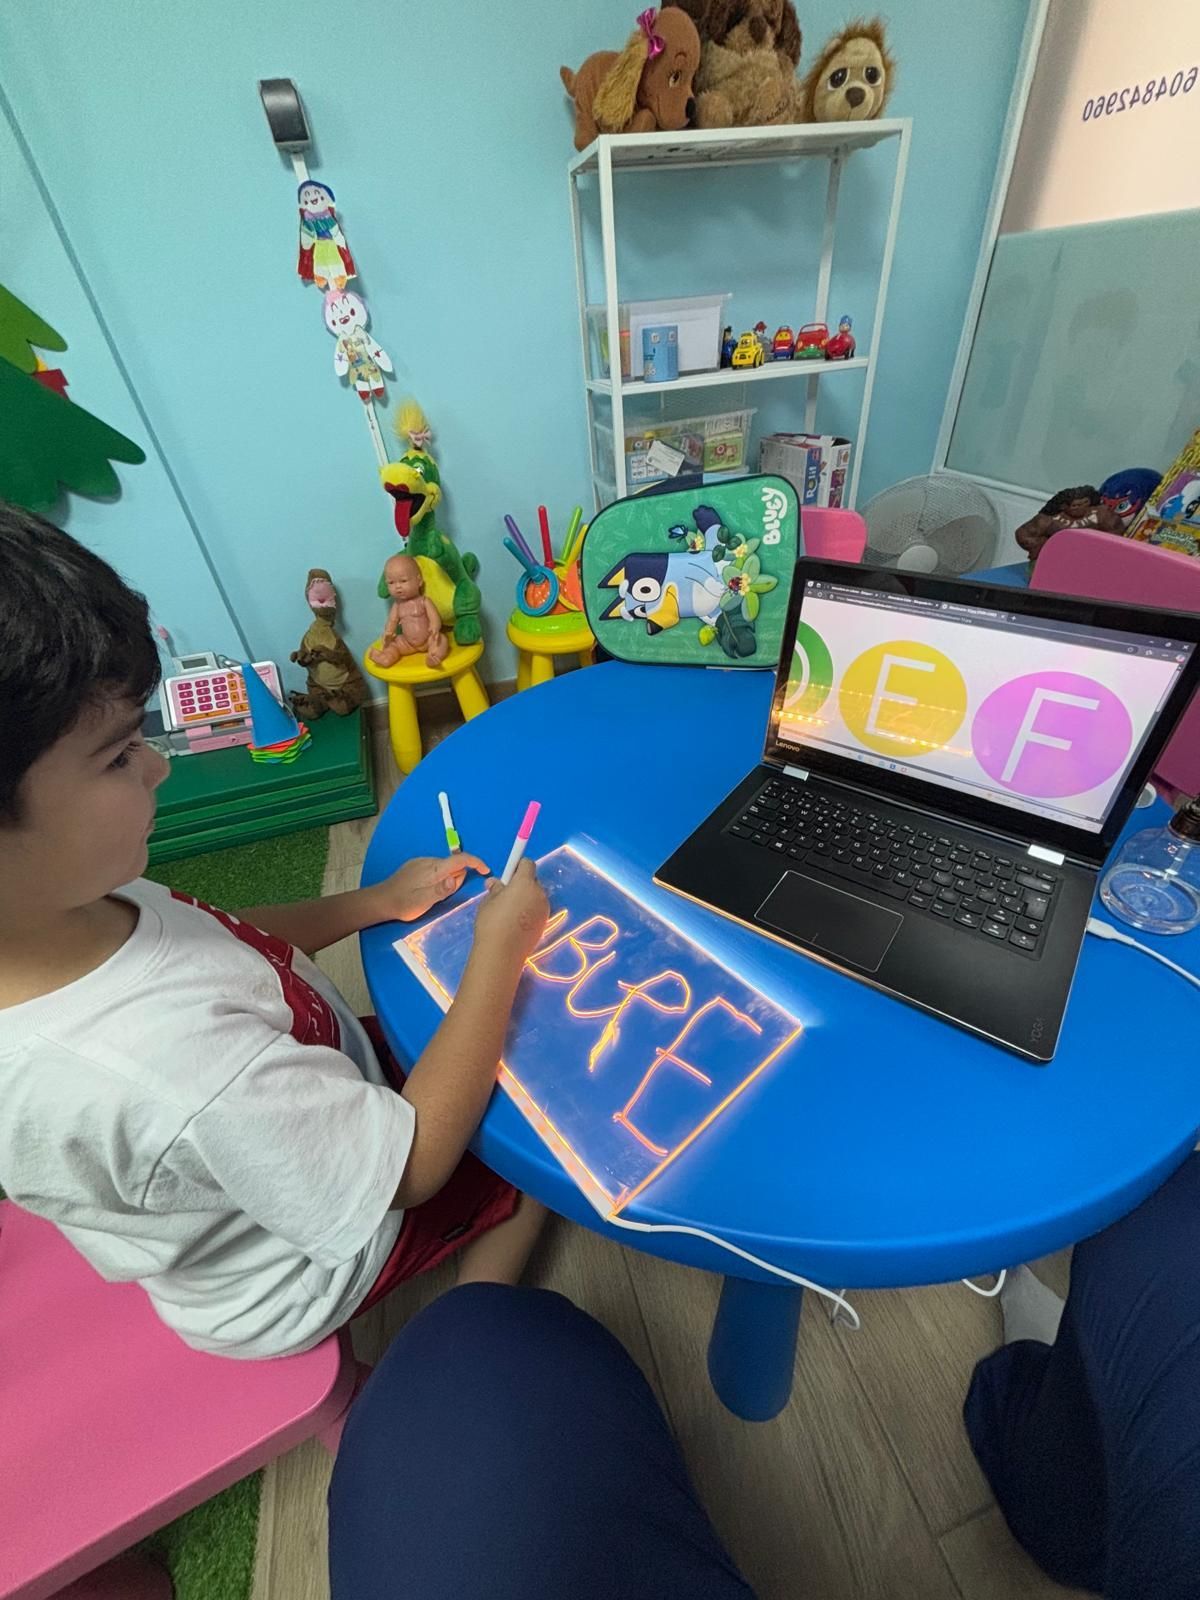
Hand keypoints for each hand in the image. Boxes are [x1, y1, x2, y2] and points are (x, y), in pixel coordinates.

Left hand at [374, 854, 488, 922]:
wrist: (380, 901)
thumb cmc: (403, 903)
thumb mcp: (423, 901)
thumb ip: (441, 890)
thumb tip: (457, 877)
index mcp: (433, 869)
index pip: (460, 859)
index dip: (476, 862)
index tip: (486, 871)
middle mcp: (429, 861)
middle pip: (453, 865)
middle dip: (457, 878)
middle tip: (444, 896)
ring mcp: (421, 862)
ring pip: (444, 867)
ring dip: (446, 879)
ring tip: (433, 896)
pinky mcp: (416, 866)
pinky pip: (435, 869)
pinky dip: (438, 878)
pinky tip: (427, 890)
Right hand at [472, 860, 549, 969]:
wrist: (502, 952)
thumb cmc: (491, 922)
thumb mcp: (488, 901)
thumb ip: (495, 889)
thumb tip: (495, 882)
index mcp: (524, 883)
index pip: (527, 864)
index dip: (518, 867)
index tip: (508, 875)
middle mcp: (539, 893)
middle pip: (533, 881)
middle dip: (522, 884)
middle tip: (506, 895)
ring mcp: (544, 909)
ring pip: (536, 896)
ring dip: (527, 898)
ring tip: (510, 911)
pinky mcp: (545, 923)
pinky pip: (538, 909)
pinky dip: (530, 911)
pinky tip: (517, 922)